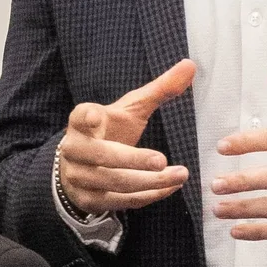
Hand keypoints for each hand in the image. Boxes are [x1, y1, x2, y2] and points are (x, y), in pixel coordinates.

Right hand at [58, 61, 196, 215]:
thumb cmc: (110, 131)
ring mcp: (80, 178)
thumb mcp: (130, 109)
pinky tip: (170, 187)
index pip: (80, 116)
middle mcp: (76, 150)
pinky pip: (121, 200)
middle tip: (162, 161)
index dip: (87, 117)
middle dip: (134, 159)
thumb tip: (190, 65)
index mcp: (81, 122)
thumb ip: (159, 90)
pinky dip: (148, 195)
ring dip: (149, 182)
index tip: (96, 116)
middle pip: (103, 156)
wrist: (82, 167)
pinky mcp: (90, 200)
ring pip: (115, 182)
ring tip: (180, 175)